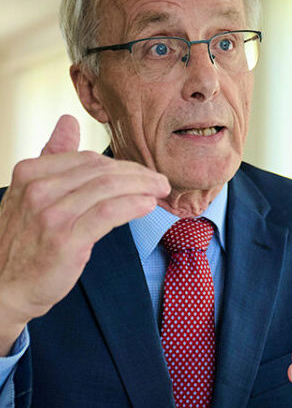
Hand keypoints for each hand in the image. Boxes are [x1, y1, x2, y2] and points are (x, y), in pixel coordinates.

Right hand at [0, 115, 169, 354]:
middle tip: (160, 181)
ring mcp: (51, 213)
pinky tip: (148, 205)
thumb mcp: (30, 192)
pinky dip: (133, 205)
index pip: (89, 159)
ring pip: (109, 187)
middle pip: (103, 170)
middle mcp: (39, 188)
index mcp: (31, 172)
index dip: (123, 165)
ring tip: (161, 191)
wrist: (2, 287)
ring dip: (143, 187)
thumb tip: (69, 121)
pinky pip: (109, 212)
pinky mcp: (66, 238)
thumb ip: (52, 157)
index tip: (143, 174)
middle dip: (138, 174)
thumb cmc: (23, 241)